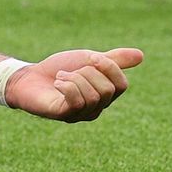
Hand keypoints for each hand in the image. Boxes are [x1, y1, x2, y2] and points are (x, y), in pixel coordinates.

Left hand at [6, 48, 142, 122]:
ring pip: (93, 96)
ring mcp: (81, 114)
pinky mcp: (64, 115)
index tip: (92, 56)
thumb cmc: (60, 68)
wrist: (30, 76)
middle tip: (71, 70)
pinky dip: (67, 86)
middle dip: (88, 73)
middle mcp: (97, 108)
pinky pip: (77, 102)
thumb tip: (141, 55)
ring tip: (61, 76)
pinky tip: (58, 83)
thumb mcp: (89, 59)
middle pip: (107, 91)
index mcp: (105, 95)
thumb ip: (113, 59)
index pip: (121, 85)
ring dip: (74, 79)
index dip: (110, 68)